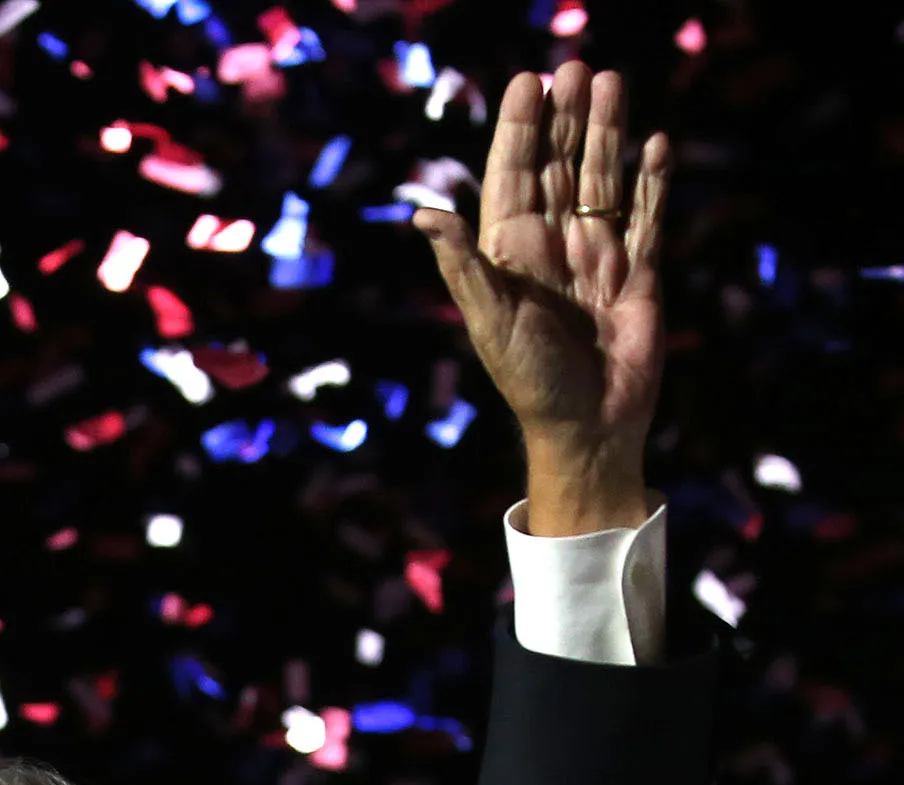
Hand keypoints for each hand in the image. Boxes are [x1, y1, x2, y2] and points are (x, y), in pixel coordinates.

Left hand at [413, 64, 669, 531]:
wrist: (587, 425)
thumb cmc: (528, 380)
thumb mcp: (489, 319)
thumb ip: (463, 265)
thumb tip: (425, 214)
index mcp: (510, 253)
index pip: (514, 176)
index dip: (520, 130)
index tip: (528, 81)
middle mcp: (553, 246)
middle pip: (560, 167)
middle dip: (567, 118)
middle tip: (576, 65)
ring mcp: (597, 256)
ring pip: (602, 180)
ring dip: (607, 133)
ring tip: (613, 82)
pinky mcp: (639, 272)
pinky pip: (647, 215)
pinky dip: (651, 181)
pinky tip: (653, 145)